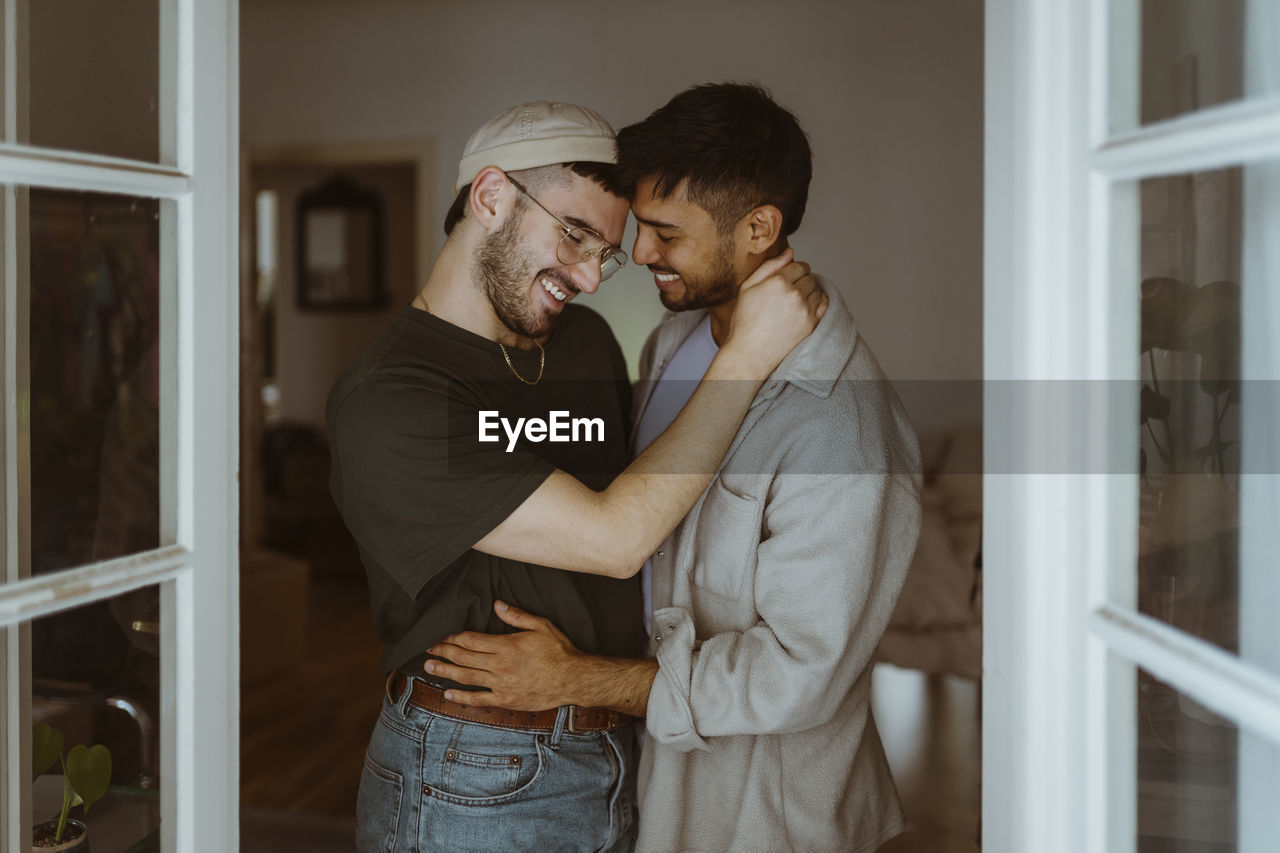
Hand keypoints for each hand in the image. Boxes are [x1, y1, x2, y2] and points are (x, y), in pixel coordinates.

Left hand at [423, 601, 581, 710]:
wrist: (573, 679)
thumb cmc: (559, 651)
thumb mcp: (541, 625)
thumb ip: (517, 616)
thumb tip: (497, 604)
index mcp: (507, 646)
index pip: (472, 640)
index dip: (453, 637)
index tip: (439, 635)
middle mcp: (501, 666)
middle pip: (465, 657)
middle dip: (443, 651)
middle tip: (426, 648)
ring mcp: (502, 685)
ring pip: (467, 677)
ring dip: (445, 672)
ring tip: (429, 667)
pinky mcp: (506, 700)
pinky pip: (479, 699)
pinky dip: (462, 697)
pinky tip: (447, 693)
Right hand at [721, 248, 826, 376]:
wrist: (749, 354)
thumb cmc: (744, 321)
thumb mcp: (747, 287)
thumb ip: (769, 266)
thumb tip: (790, 251)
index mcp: (778, 281)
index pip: (799, 265)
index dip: (795, 269)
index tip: (790, 275)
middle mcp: (794, 293)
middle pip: (809, 277)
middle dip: (801, 279)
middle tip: (790, 289)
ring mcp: (805, 309)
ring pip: (816, 290)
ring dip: (809, 291)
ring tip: (795, 300)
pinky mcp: (811, 324)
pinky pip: (824, 304)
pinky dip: (819, 301)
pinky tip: (808, 304)